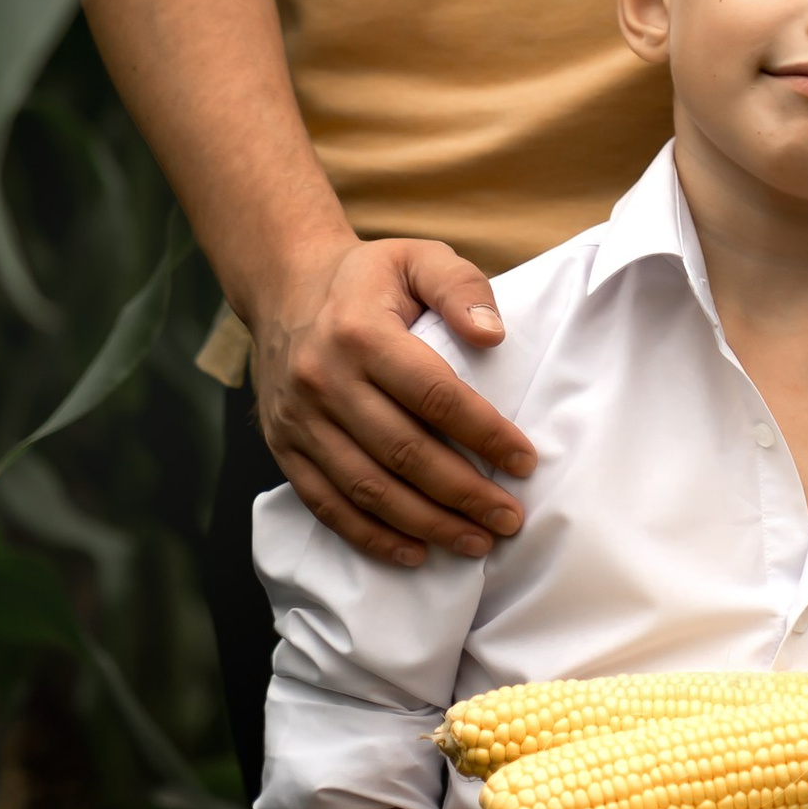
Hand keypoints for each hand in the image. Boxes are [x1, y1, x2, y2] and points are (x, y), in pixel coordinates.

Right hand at [253, 233, 536, 566]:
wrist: (282, 287)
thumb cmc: (367, 279)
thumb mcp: (417, 257)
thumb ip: (461, 286)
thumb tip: (493, 336)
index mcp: (361, 333)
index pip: (433, 395)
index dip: (484, 433)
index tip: (525, 461)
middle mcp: (324, 381)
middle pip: (403, 451)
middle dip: (464, 493)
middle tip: (510, 518)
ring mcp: (299, 420)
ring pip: (367, 488)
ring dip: (426, 524)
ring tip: (476, 542)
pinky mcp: (283, 448)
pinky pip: (327, 503)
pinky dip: (371, 536)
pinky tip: (415, 551)